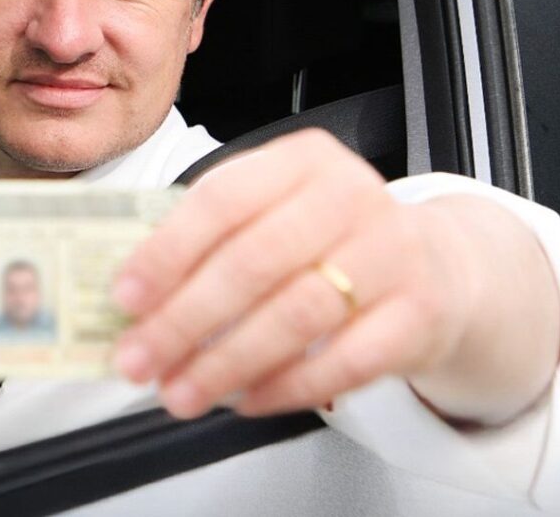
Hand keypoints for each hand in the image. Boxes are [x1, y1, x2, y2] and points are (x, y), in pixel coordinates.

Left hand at [112, 129, 559, 423]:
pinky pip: (344, 362)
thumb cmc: (328, 237)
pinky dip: (285, 386)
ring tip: (180, 392)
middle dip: (184, 319)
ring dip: (225, 362)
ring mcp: (391, 252)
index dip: (168, 252)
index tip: (126, 297)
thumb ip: (211, 241)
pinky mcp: (418, 313)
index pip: (221, 200)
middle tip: (140, 359)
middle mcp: (349, 195)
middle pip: (252, 261)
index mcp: (300, 160)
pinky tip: (244, 399)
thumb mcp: (274, 210)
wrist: (433, 264)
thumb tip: (135, 299)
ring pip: (295, 315)